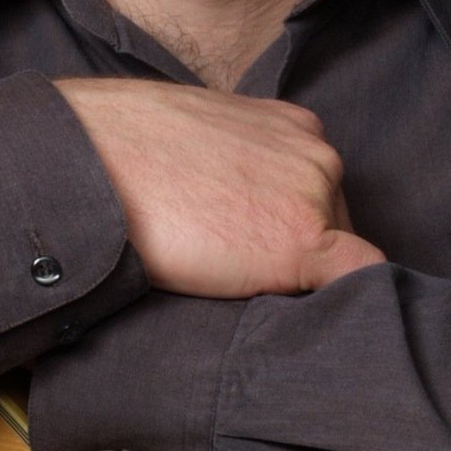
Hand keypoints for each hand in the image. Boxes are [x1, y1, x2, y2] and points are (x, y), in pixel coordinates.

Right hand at [55, 78, 383, 296]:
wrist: (92, 165)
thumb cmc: (127, 150)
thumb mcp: (204, 136)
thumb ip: (240, 162)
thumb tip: (237, 201)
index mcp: (296, 127)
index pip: (321, 189)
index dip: (294, 225)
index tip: (264, 249)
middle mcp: (318, 155)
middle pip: (336, 223)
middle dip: (302, 250)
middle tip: (247, 273)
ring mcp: (316, 197)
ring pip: (343, 258)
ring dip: (308, 279)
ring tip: (251, 291)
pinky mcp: (305, 244)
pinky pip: (359, 281)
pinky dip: (345, 304)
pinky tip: (313, 323)